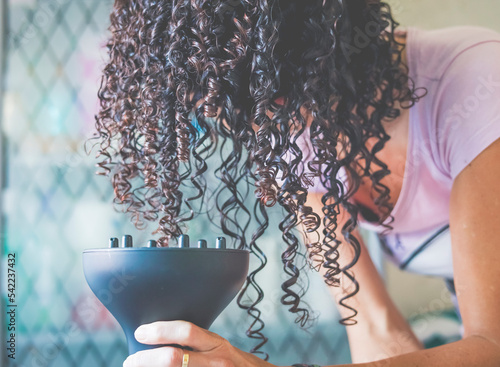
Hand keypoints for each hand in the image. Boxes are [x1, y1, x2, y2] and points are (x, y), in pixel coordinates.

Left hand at [123, 320, 273, 366]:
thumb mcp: (221, 349)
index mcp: (217, 345)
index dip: (160, 331)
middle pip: (174, 358)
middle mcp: (217, 362)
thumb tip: (163, 339)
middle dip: (145, 359)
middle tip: (131, 361)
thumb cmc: (237, 366)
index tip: (141, 332)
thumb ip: (198, 344)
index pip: (187, 332)